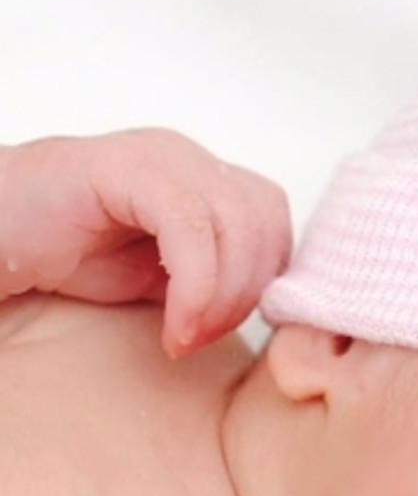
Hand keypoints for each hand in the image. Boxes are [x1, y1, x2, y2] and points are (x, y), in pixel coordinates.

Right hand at [0, 128, 290, 354]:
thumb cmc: (65, 254)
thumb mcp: (163, 277)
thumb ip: (218, 280)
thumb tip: (272, 308)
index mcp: (207, 180)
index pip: (274, 223)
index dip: (266, 283)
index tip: (226, 331)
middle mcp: (190, 160)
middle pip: (265, 223)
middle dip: (245, 296)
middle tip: (200, 339)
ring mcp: (160, 156)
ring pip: (236, 225)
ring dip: (221, 298)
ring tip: (184, 336)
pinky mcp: (125, 165)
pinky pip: (190, 225)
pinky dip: (195, 287)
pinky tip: (172, 327)